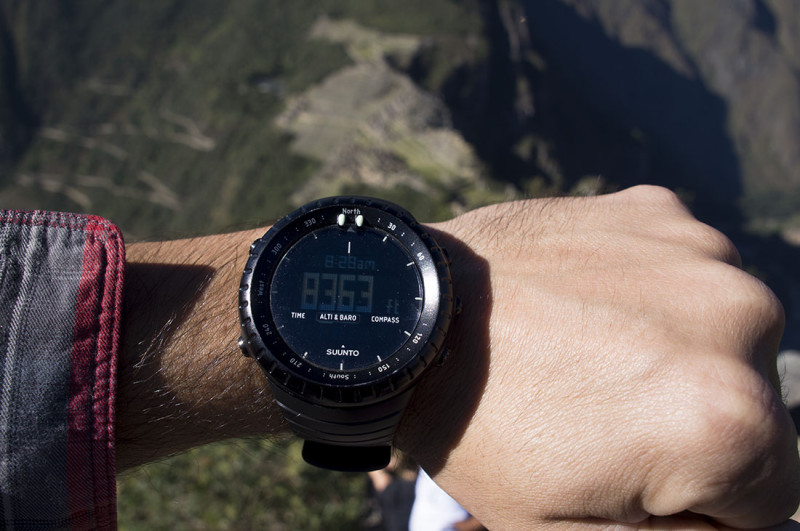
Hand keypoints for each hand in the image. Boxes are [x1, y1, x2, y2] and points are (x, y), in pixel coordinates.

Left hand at [398, 186, 798, 527]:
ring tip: (585, 357)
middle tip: (595, 413)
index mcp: (728, 422)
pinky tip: (584, 306)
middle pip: (753, 411)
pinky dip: (650, 297)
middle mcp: (737, 320)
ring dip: (675, 357)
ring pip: (722, 339)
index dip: (698, 504)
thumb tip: (726, 518)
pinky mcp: (659, 211)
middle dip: (688, 427)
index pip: (769, 496)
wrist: (409, 323)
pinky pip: (685, 277)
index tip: (626, 476)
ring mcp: (698, 252)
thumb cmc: (480, 433)